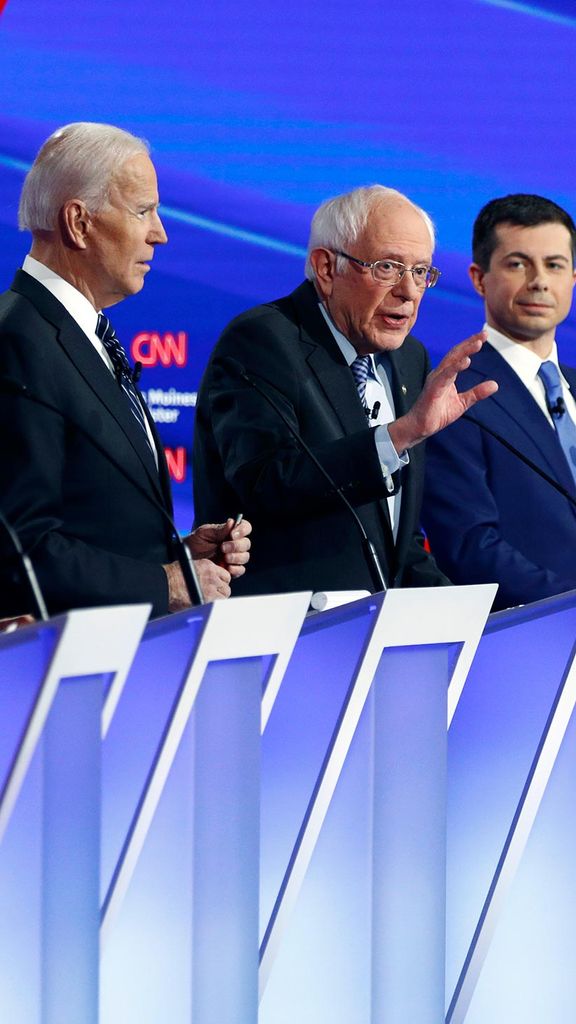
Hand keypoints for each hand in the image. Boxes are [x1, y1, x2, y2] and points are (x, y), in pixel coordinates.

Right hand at [163, 558, 231, 610]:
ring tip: (209, 601)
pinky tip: (207, 606)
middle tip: (213, 595)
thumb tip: (205, 580)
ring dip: (218, 599)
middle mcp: (212, 575)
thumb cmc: (170, 577)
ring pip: (225, 595)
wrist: (163, 584)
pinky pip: (218, 604)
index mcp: (208, 566)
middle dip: (220, 592)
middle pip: (226, 586)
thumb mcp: (189, 567)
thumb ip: (201, 573)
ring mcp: (211, 588)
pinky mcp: (208, 599)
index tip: (216, 586)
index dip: (220, 582)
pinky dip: (214, 606)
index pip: (225, 575)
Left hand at [185, 518, 251, 578]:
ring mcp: (234, 557)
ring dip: (236, 557)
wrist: (187, 558)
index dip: (242, 530)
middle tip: (223, 547)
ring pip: (245, 556)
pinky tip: (227, 567)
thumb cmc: (195, 542)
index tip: (232, 534)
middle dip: (236, 546)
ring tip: (224, 557)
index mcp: (231, 532)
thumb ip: (218, 529)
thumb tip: (231, 523)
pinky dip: (236, 569)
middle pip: (246, 543)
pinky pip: (240, 570)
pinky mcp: (231, 569)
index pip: (245, 527)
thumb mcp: (204, 533)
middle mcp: (235, 544)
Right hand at [388, 332, 497, 452]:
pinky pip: (445, 375)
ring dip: (465, 351)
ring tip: (478, 343)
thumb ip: (477, 392)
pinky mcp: (433, 388)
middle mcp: (440, 373)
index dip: (470, 345)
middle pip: (456, 353)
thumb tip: (495, 384)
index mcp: (446, 375)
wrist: (420, 427)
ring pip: (451, 361)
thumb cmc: (437, 414)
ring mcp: (436, 380)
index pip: (459, 356)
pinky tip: (466, 361)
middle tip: (483, 334)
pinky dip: (455, 367)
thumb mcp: (463, 402)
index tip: (483, 336)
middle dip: (469, 342)